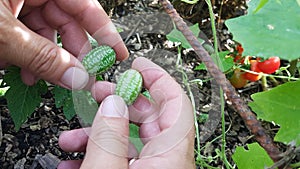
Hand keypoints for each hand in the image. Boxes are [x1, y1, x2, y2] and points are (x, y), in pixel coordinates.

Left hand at [0, 0, 127, 88]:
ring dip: (45, 60)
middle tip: (78, 77)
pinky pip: (28, 35)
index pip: (84, 5)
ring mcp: (19, 2)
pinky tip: (23, 69)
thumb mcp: (4, 34)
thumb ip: (41, 56)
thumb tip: (76, 78)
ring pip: (47, 33)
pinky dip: (28, 55)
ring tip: (39, 77)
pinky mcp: (8, 14)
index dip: (105, 31)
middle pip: (67, 23)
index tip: (117, 54)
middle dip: (71, 54)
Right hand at [58, 57, 195, 168]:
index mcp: (171, 157)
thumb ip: (110, 136)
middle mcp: (167, 161)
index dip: (159, 79)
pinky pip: (122, 159)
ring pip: (129, 140)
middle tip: (96, 93)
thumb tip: (112, 103)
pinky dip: (99, 155)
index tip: (138, 66)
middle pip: (149, 118)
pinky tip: (74, 159)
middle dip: (118, 103)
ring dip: (99, 134)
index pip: (177, 104)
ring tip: (71, 138)